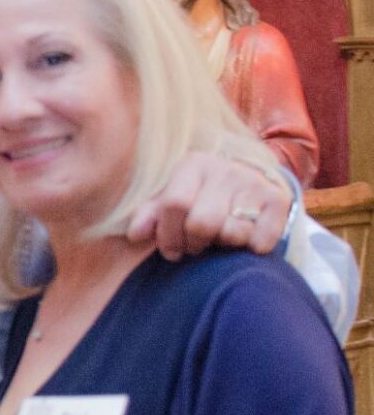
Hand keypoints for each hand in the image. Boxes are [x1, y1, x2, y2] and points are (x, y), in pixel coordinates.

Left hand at [127, 151, 286, 259]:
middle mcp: (225, 169)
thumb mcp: (170, 197)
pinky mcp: (279, 200)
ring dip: (222, 245)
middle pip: (203, 223)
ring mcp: (254, 183)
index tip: (171, 250)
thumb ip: (150, 214)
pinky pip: (261, 240)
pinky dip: (250, 248)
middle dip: (194, 244)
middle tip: (195, 246)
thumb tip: (136, 234)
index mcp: (194, 164)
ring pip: (232, 233)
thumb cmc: (199, 194)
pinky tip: (244, 239)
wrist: (248, 176)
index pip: (175, 204)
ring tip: (219, 237)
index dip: (169, 235)